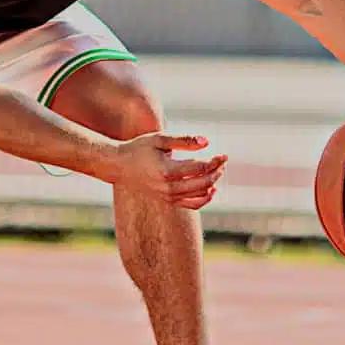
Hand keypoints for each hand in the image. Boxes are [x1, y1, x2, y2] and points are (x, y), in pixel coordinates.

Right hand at [103, 133, 227, 209]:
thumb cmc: (139, 148)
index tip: (224, 155)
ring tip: (218, 171)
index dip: (215, 162)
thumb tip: (207, 142)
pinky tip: (211, 189)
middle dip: (217, 172)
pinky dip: (204, 199)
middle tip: (223, 162)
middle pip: (203, 183)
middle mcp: (169, 187)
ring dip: (212, 184)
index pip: (200, 169)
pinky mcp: (168, 200)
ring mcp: (168, 196)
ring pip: (200, 196)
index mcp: (167, 170)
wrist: (119, 166)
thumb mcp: (160, 139)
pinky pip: (191, 205)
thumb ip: (184, 141)